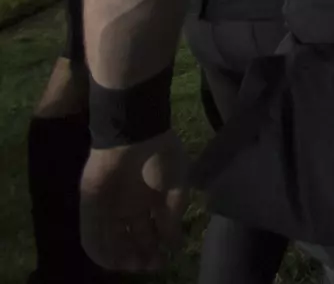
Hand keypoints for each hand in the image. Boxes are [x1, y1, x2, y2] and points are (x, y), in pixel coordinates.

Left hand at [80, 130, 188, 271]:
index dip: (159, 246)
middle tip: (152, 265)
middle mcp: (128, 205)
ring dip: (121, 256)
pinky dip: (100, 251)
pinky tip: (113, 261)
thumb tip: (175, 244)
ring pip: (111, 240)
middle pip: (132, 238)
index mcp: (149, 199)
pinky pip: (91, 235)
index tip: (167, 257)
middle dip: (143, 254)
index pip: (151, 230)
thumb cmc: (161, 156)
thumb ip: (173, 216)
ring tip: (134, 265)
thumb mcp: (177, 187)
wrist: (136, 134)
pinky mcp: (90, 207)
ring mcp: (108, 207)